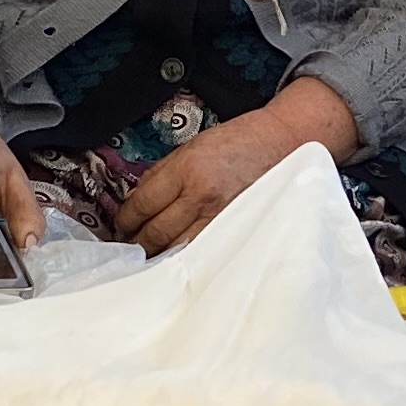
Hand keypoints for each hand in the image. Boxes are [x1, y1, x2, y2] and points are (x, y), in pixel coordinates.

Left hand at [113, 81, 358, 255]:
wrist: (285, 143)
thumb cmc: (238, 142)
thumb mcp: (193, 147)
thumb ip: (163, 174)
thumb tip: (136, 202)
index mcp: (187, 169)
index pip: (142, 204)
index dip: (125, 220)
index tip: (120, 227)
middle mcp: (202, 196)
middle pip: (156, 232)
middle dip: (138, 243)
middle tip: (129, 247)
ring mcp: (222, 218)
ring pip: (177, 249)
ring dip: (158, 256)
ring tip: (149, 259)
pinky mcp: (237, 232)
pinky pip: (203, 253)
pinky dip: (186, 259)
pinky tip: (178, 262)